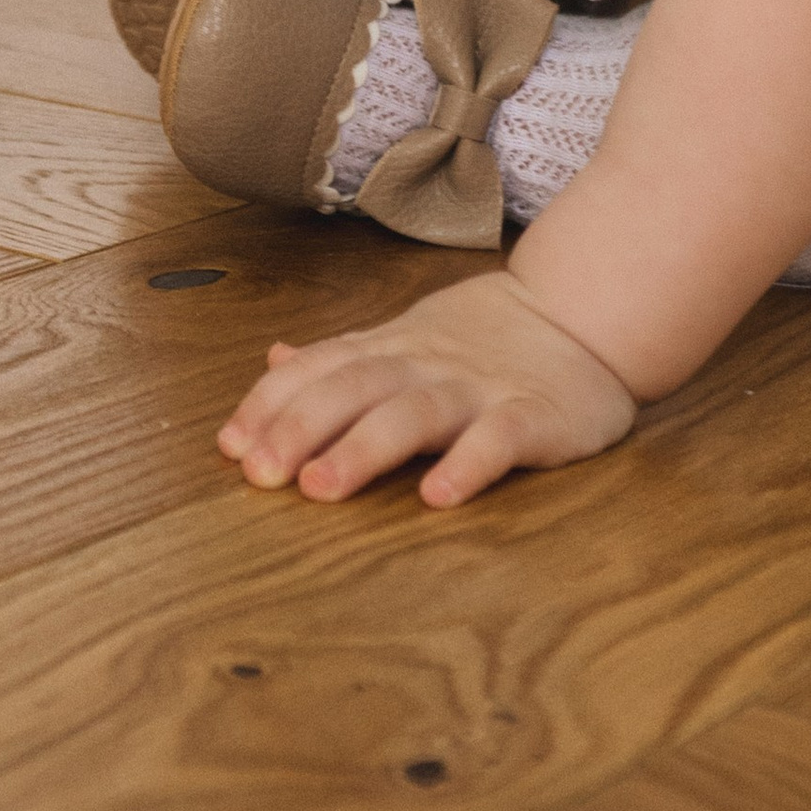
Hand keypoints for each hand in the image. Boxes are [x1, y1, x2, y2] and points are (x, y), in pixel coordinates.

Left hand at [217, 267, 636, 508]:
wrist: (581, 313)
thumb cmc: (483, 338)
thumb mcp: (405, 338)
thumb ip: (342, 356)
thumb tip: (273, 358)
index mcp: (391, 350)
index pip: (319, 369)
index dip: (271, 404)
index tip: (230, 446)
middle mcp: (425, 364)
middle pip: (353, 388)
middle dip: (300, 429)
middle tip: (259, 474)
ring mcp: (479, 389)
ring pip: (413, 413)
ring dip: (363, 448)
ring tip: (322, 487)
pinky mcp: (533, 416)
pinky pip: (498, 439)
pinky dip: (467, 465)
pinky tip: (437, 497)